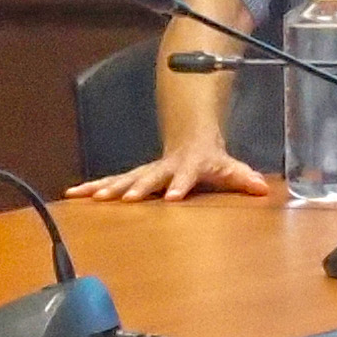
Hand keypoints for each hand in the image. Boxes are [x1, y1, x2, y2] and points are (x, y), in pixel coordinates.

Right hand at [70, 146, 277, 202]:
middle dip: (135, 188)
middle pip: (148, 177)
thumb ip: (243, 178)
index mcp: (188, 166)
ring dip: (105, 187)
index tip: (172, 198)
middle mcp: (163, 168)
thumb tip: (263, 188)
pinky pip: (110, 181)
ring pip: (123, 178)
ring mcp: (146, 171)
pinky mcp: (133, 176)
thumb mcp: (230, 167)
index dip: (179, 186)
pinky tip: (72, 194)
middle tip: (122, 199)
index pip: (185, 177)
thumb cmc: (211, 159)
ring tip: (85, 196)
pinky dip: (92, 187)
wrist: (191, 137)